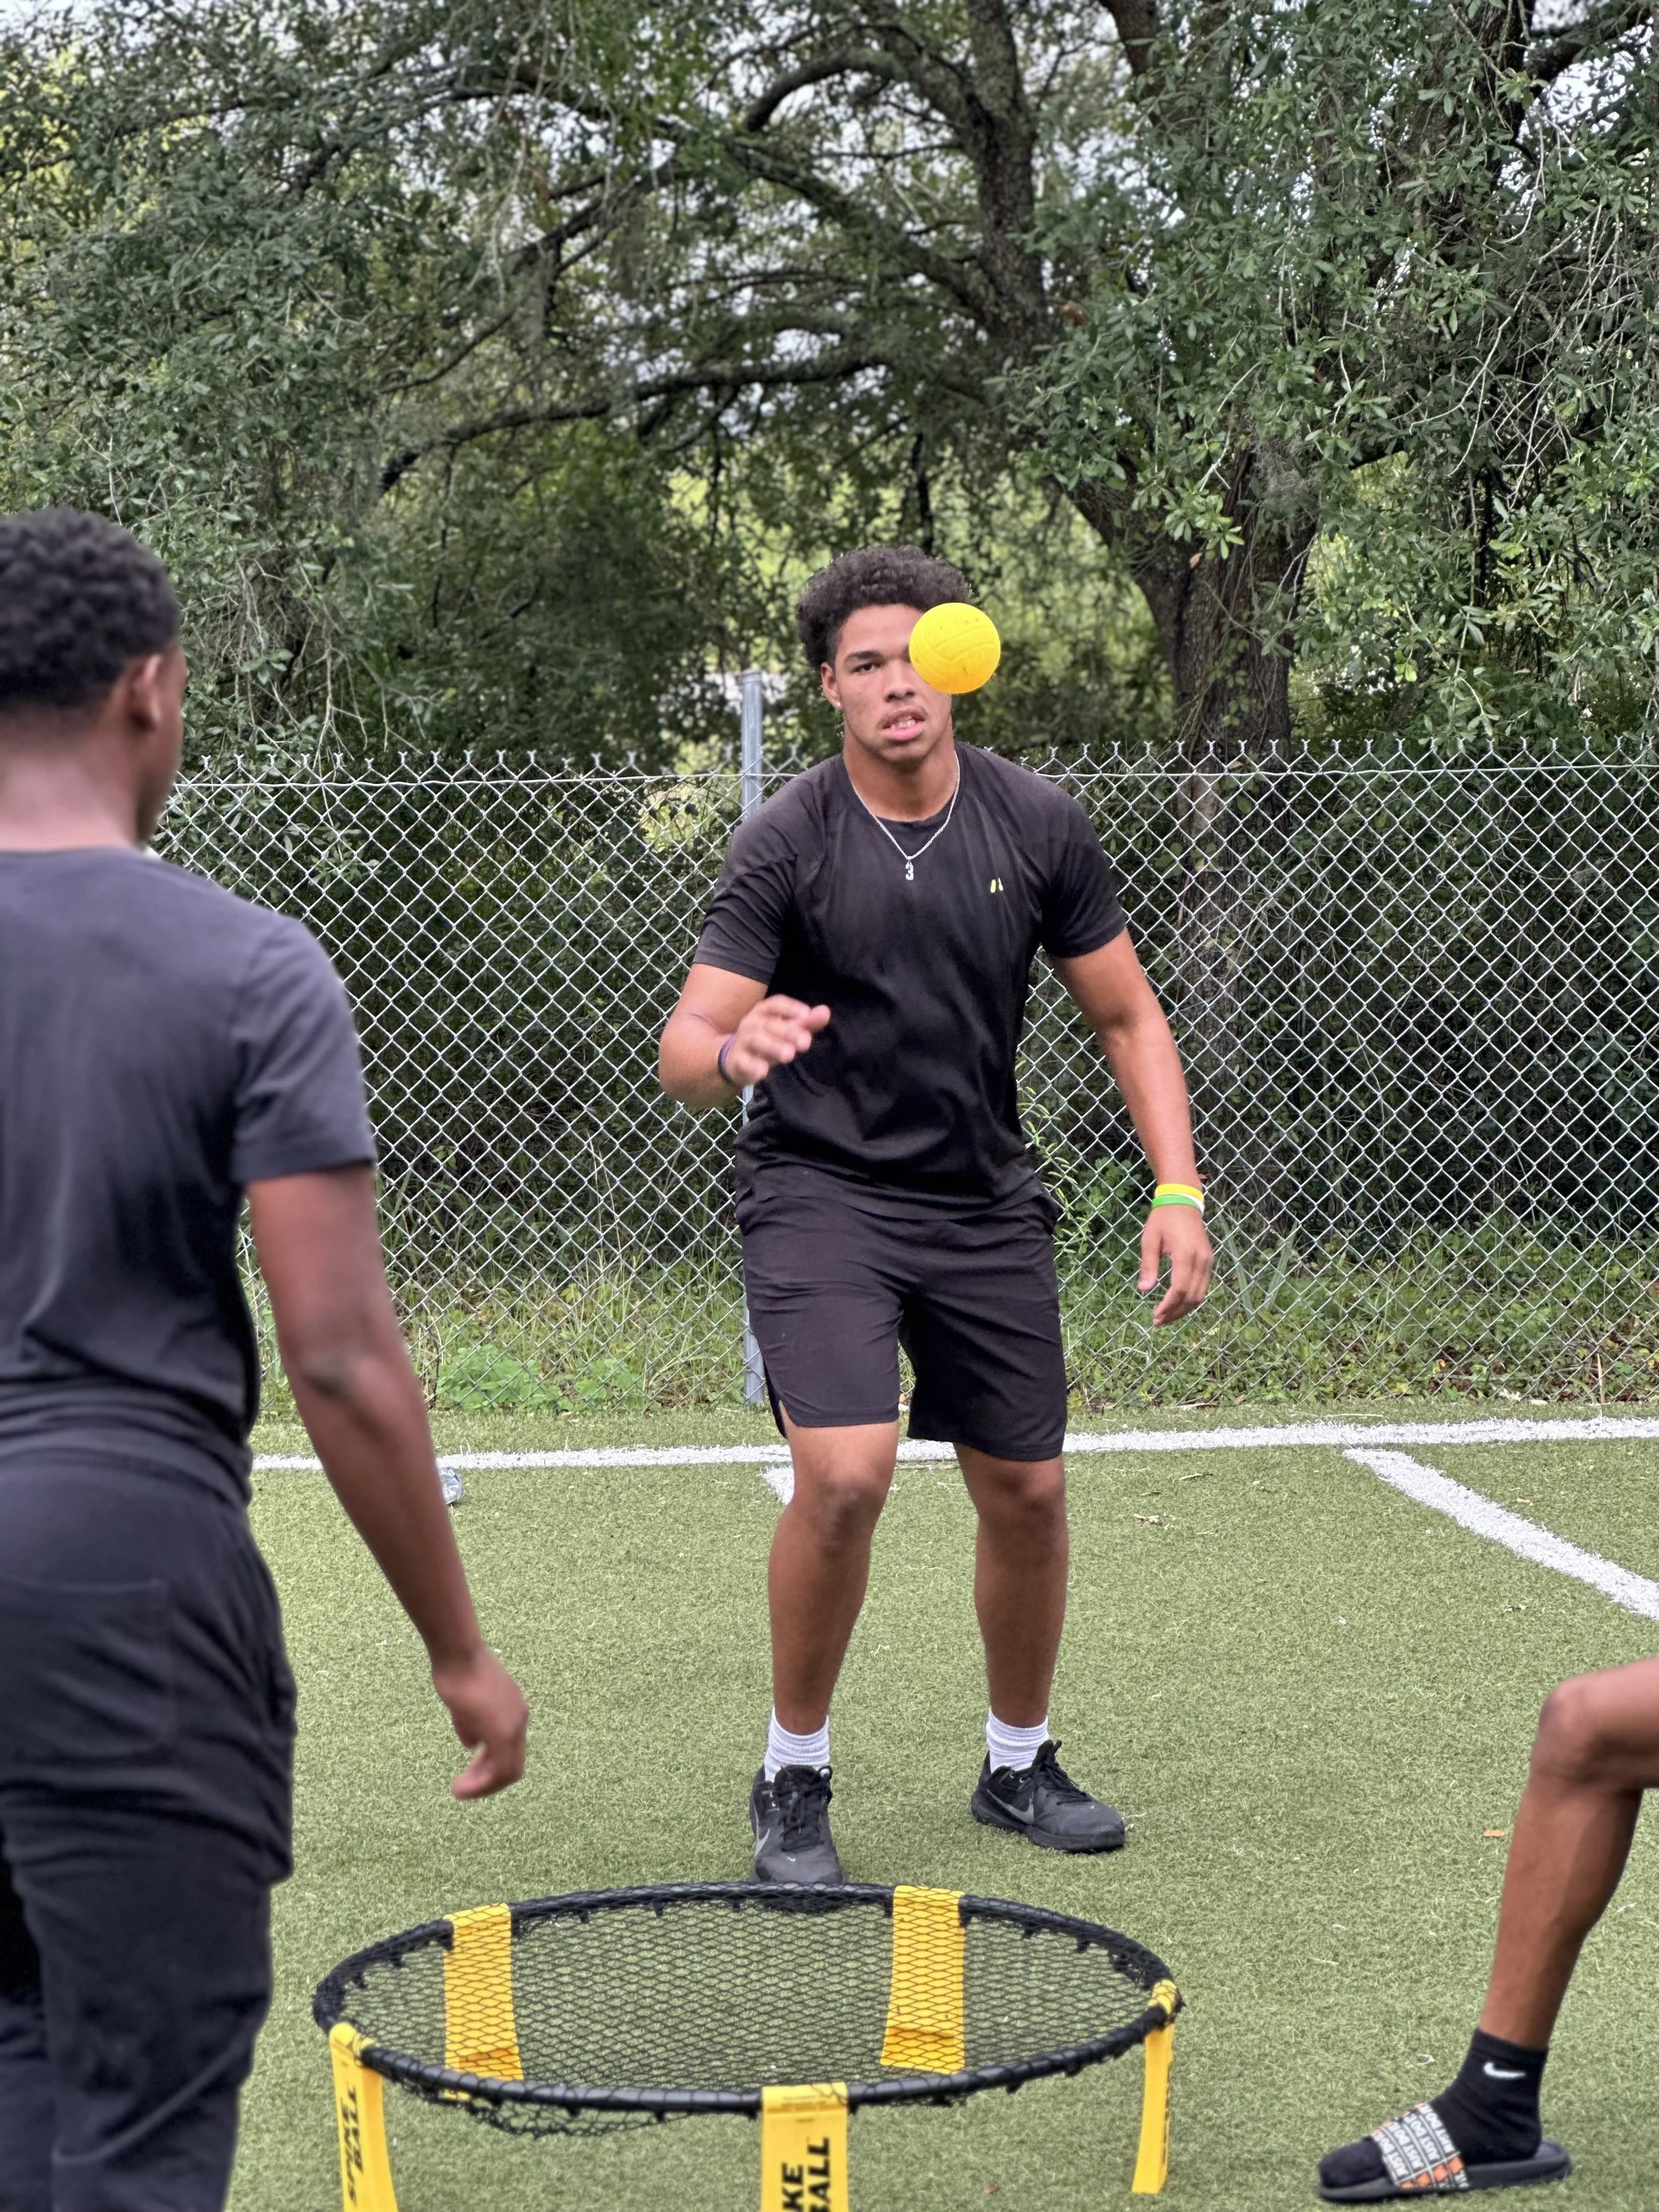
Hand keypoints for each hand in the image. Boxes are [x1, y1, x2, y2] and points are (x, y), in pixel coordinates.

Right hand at [432, 1647, 528, 1799]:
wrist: (458, 1654)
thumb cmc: (457, 1673)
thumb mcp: (466, 1704)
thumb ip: (472, 1725)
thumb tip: (473, 1744)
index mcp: (514, 1711)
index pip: (510, 1750)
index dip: (490, 1768)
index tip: (470, 1776)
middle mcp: (519, 1718)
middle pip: (513, 1765)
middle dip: (488, 1782)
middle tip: (464, 1789)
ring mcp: (514, 1723)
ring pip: (508, 1770)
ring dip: (483, 1785)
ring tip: (460, 1792)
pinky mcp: (503, 1730)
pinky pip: (499, 1767)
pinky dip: (482, 1782)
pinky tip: (462, 1786)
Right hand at [721, 995, 830, 1086]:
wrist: (736, 1060)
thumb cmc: (768, 1041)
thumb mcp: (786, 1031)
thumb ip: (806, 1023)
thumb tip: (825, 1011)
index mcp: (764, 1012)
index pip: (776, 1004)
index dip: (790, 1008)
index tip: (806, 1014)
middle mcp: (752, 1023)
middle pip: (769, 1024)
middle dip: (788, 1032)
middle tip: (805, 1042)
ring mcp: (742, 1041)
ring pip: (756, 1040)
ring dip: (772, 1046)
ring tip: (789, 1055)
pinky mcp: (737, 1061)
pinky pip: (743, 1062)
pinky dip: (751, 1066)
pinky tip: (763, 1072)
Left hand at [1139, 1205, 1212, 1325]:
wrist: (1183, 1201)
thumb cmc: (1163, 1219)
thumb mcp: (1150, 1239)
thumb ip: (1148, 1265)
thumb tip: (1145, 1290)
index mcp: (1185, 1254)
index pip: (1179, 1289)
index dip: (1168, 1306)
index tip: (1155, 1316)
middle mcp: (1201, 1260)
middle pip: (1192, 1296)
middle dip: (1175, 1312)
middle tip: (1158, 1322)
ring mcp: (1208, 1261)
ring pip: (1200, 1295)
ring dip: (1184, 1309)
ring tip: (1166, 1317)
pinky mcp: (1209, 1261)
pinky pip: (1202, 1286)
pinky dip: (1191, 1299)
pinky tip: (1177, 1304)